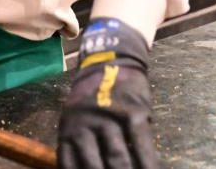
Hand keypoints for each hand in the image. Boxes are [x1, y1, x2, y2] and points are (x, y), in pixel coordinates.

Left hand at [58, 18, 157, 168]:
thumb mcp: (76, 117)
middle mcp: (84, 125)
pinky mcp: (132, 112)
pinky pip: (141, 145)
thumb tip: (85, 167)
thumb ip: (80, 143)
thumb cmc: (93, 96)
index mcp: (68, 128)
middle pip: (93, 166)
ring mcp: (108, 118)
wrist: (110, 59)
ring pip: (117, 158)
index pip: (69, 164)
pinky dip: (147, 164)